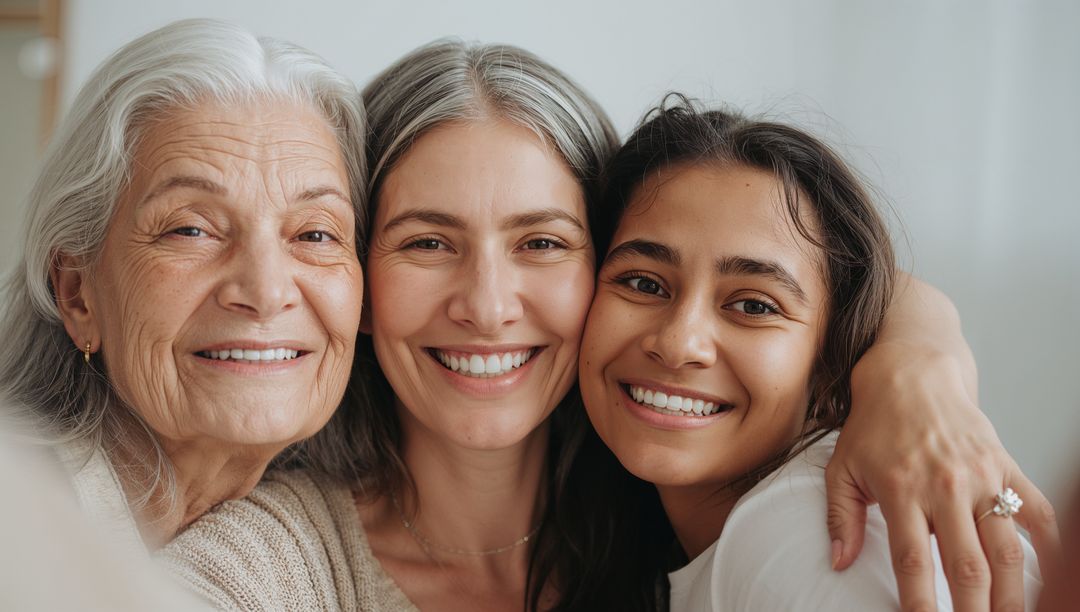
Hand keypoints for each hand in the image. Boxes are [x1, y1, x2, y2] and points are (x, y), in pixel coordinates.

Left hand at [827, 343, 1058, 610]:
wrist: (910, 374)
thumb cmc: (873, 426)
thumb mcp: (842, 468)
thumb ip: (840, 517)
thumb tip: (840, 562)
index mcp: (900, 490)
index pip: (912, 561)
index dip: (920, 603)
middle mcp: (944, 487)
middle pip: (966, 565)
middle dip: (973, 609)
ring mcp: (980, 477)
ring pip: (1005, 549)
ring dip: (1011, 594)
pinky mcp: (1005, 466)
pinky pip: (1036, 512)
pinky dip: (1048, 546)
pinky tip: (1047, 574)